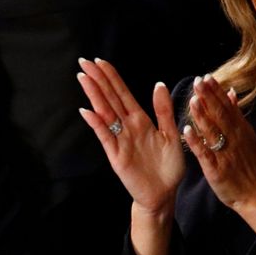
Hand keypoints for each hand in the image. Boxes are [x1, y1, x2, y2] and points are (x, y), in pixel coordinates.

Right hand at [77, 58, 184, 215]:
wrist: (164, 193)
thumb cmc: (168, 167)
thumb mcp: (172, 134)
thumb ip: (164, 110)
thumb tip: (158, 84)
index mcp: (140, 120)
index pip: (122, 93)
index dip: (112, 77)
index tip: (100, 61)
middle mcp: (127, 127)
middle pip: (109, 98)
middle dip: (98, 80)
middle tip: (84, 61)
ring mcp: (120, 140)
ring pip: (105, 113)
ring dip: (94, 95)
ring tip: (84, 78)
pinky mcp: (116, 155)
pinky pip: (105, 136)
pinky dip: (96, 124)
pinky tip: (87, 111)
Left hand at [182, 75, 255, 241]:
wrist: (254, 193)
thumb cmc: (247, 164)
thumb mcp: (246, 136)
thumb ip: (236, 114)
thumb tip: (230, 92)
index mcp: (240, 130)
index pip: (227, 106)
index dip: (216, 92)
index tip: (206, 77)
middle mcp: (234, 139)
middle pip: (220, 115)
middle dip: (208, 98)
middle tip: (198, 81)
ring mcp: (225, 153)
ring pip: (212, 131)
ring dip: (202, 116)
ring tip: (192, 100)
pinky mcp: (216, 168)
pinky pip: (205, 153)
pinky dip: (196, 142)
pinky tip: (186, 131)